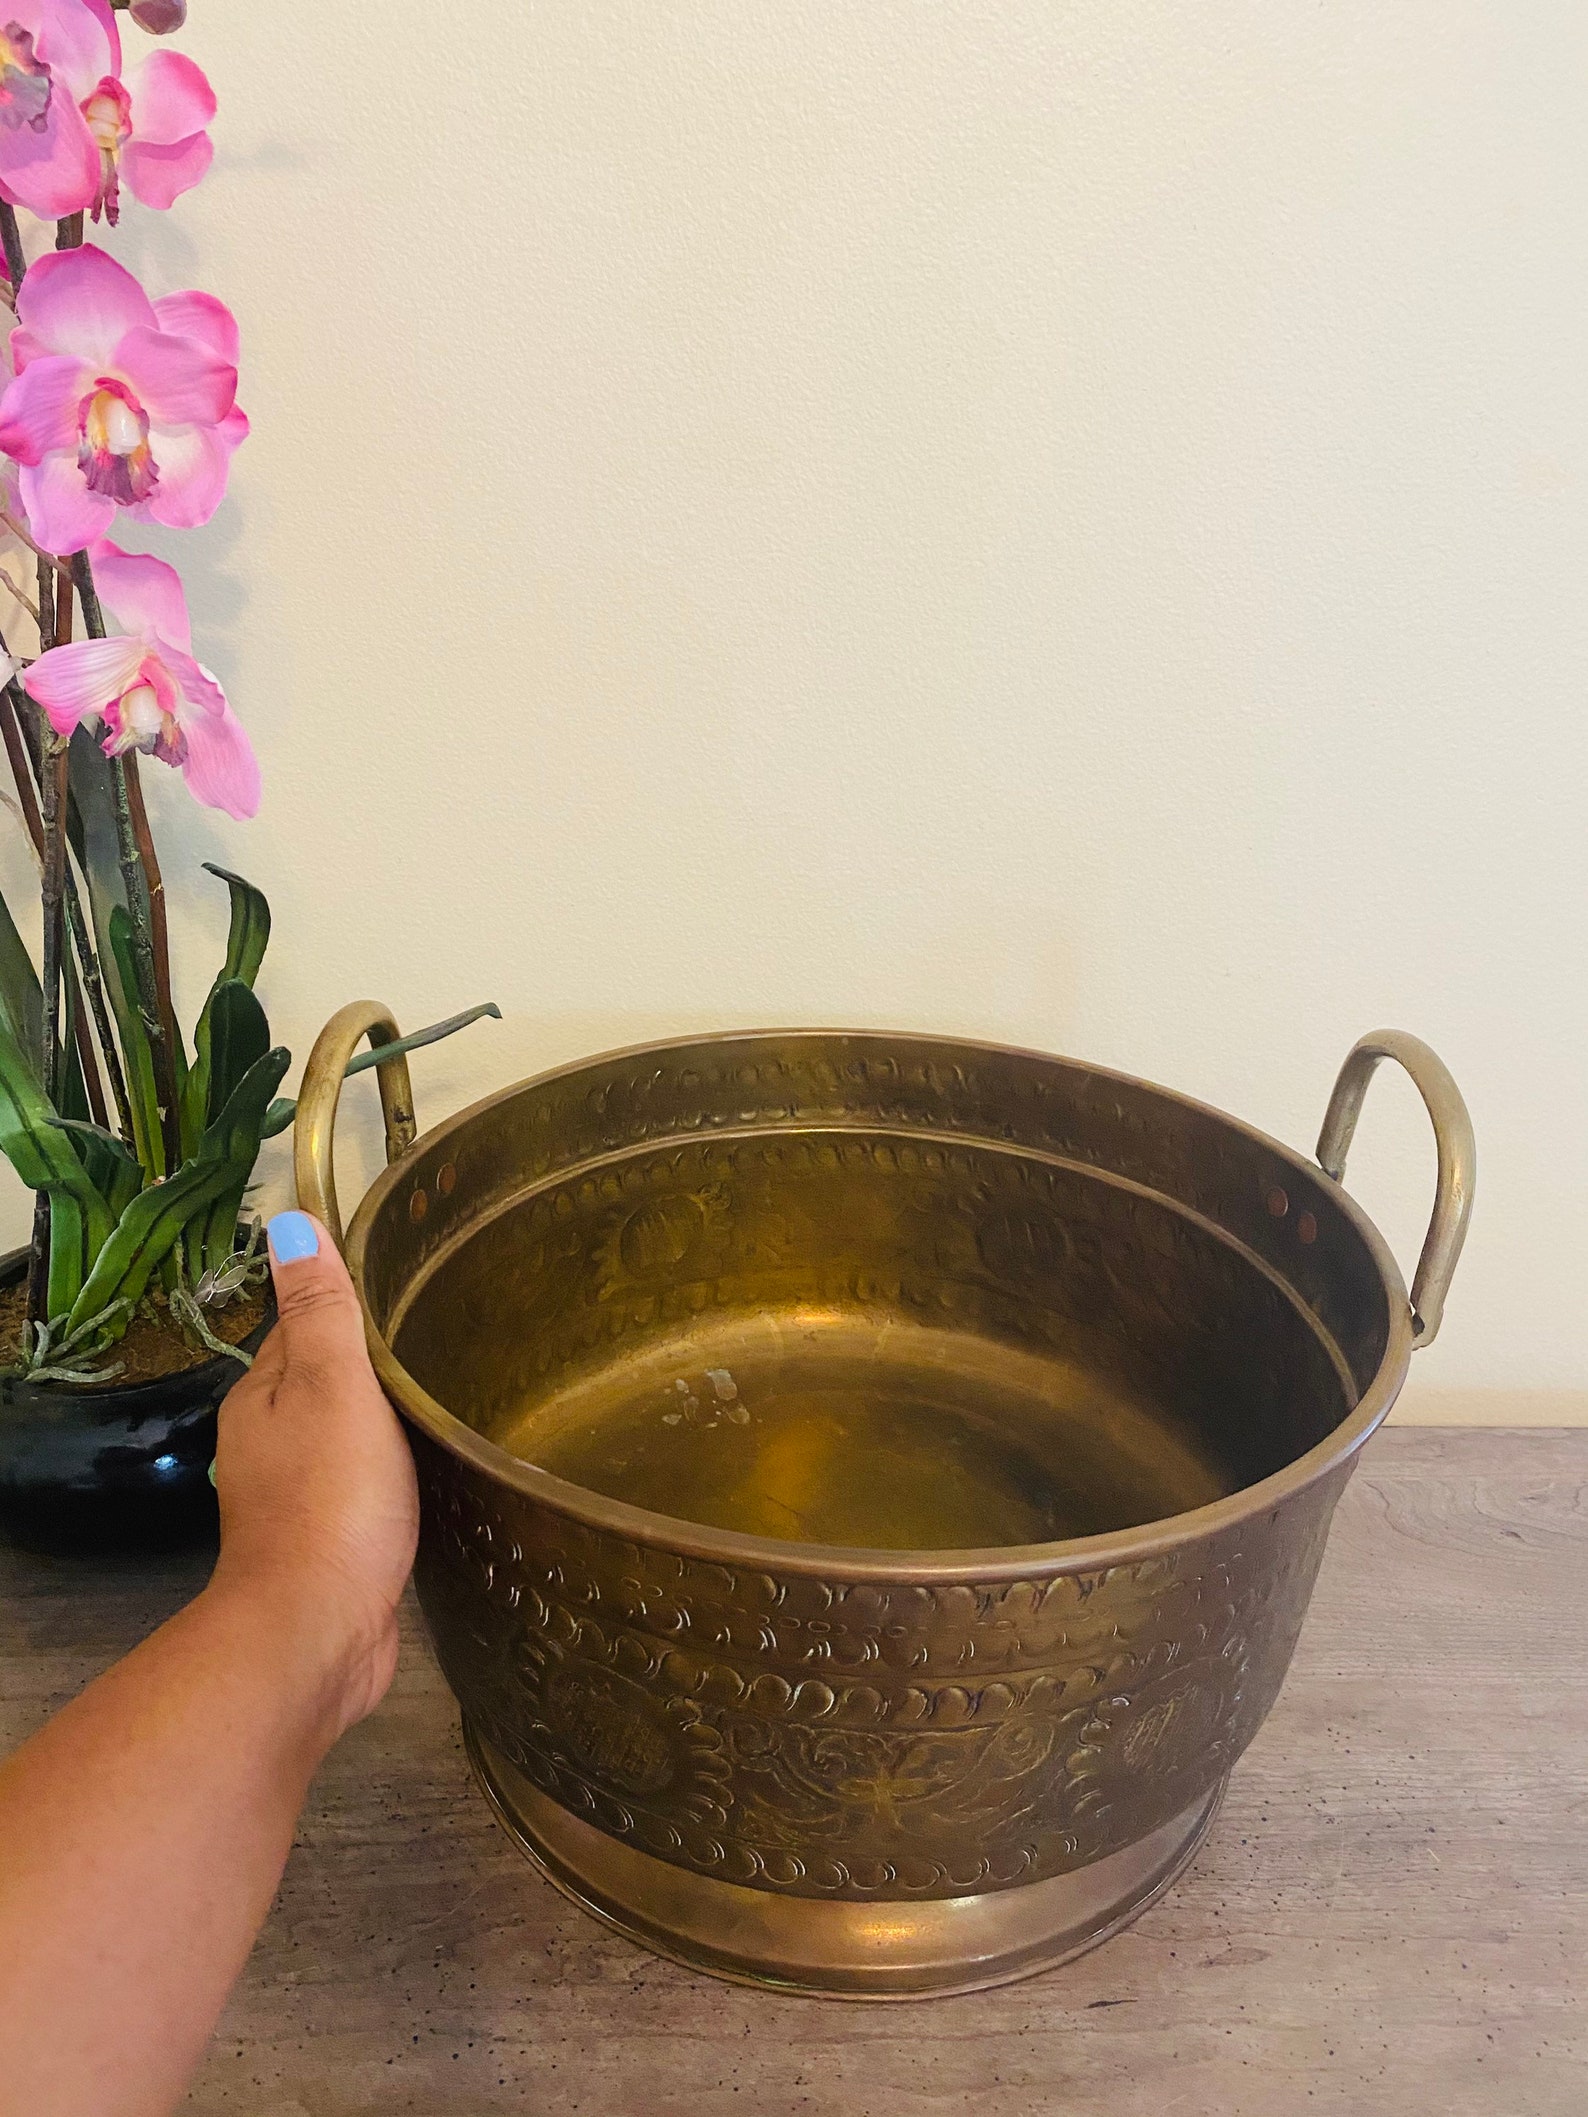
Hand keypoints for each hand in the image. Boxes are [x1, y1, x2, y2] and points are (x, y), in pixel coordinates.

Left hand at [208, 1211, 418, 1739]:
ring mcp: (300, 1499)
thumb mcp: (331, 1387)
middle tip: (451, 1337)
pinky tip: (434, 1474)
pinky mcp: (332, 1547)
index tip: (411, 1279)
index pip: (304, 1326)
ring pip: (346, 1439)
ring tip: (453, 1399)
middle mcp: (269, 1445)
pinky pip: (364, 1491)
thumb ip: (321, 1310)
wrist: (317, 1634)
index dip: (350, 1302)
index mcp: (261, 1399)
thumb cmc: (327, 1501)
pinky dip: (393, 1476)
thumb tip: (289, 1221)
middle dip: (377, 1363)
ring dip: (388, 1422)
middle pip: (325, 1383)